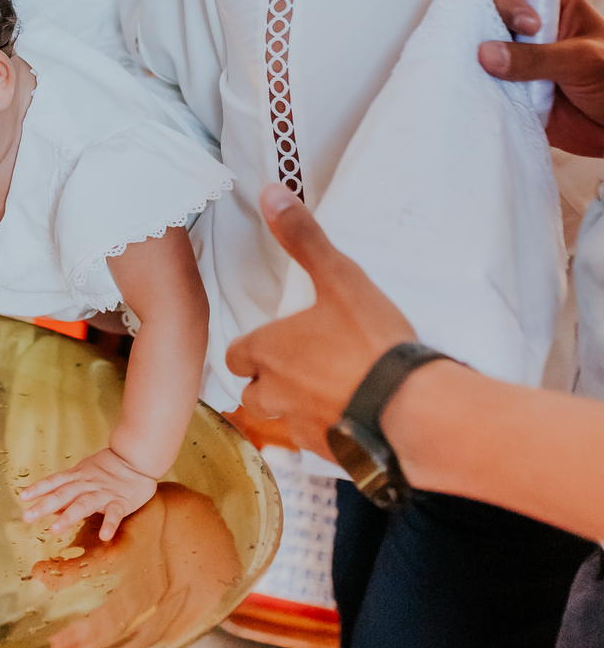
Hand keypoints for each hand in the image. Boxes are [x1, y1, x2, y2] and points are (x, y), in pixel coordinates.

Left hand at [19, 446, 157, 541]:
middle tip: (27, 516)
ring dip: (69, 516)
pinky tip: (104, 536)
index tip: (23, 497)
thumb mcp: (84, 474)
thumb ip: (67, 490)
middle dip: (44, 505)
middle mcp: (87, 484)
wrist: (137, 457)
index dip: (38, 488)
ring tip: (54, 529)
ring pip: (84, 504)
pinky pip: (115, 514)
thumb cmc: (109, 467)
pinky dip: (110, 524)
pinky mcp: (121, 501)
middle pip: (63, 494)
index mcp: (77, 477)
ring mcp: (103, 493)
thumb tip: (48, 506)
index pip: (54, 482)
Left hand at [225, 184, 416, 458]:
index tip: (271, 339)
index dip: (251, 347)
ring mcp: (302, 428)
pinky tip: (353, 414)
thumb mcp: (339, 278)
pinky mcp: (331, 455)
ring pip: (283, 420)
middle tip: (298, 363)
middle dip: (267, 381)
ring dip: (295, 407)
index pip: (236, 355)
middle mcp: (276, 394)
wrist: (411, 411)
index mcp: (269, 352)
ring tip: (326, 388)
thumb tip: (270, 192)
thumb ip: (303, 237)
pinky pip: (317, 442)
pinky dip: (328, 429)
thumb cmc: (370, 342)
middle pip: (252, 392)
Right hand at [478, 0, 603, 155]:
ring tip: (485, 72)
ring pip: (476, 46)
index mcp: (549, 2)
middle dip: (480, 24)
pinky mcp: (504, 86)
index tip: (526, 25)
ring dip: (474, 57)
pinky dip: (476, 85)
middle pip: (483, 10)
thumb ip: (539, 57)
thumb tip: (490, 54)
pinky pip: (480, 81)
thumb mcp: (582, 61)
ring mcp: (512, 56)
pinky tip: (482, 89)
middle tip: (492, 47)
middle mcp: (524, 27)